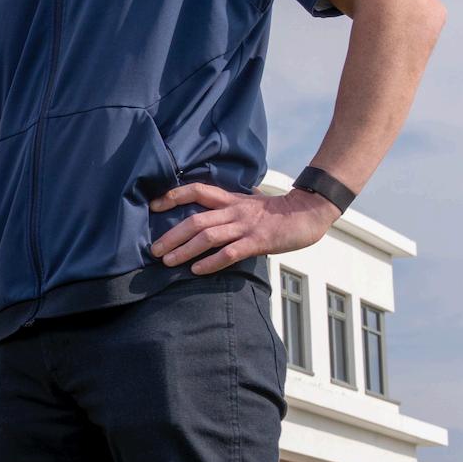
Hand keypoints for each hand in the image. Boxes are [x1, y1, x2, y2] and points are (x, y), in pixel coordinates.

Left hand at [149, 183, 337, 271]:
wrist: (309, 211)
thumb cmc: (276, 211)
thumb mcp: (248, 203)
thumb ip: (228, 206)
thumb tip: (208, 210)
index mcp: (231, 199)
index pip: (196, 190)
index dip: (173, 196)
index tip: (153, 206)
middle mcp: (234, 211)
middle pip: (195, 220)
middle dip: (171, 235)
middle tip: (153, 250)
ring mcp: (245, 227)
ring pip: (208, 236)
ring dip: (184, 250)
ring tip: (167, 262)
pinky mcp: (258, 242)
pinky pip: (230, 253)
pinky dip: (211, 262)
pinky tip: (197, 270)